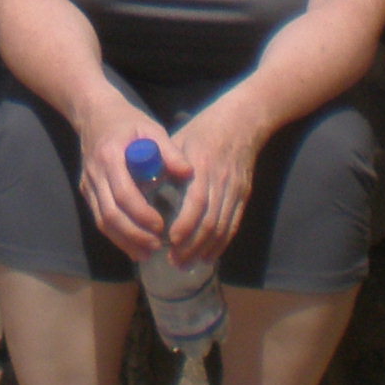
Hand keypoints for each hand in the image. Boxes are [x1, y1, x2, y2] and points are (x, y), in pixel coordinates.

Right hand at [73, 98, 174, 261]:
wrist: (93, 113)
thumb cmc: (127, 121)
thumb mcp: (150, 128)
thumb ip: (168, 151)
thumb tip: (189, 173)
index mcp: (110, 156)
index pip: (124, 193)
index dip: (142, 214)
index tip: (161, 225)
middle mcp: (95, 173)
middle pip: (110, 214)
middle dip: (133, 235)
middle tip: (157, 245)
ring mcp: (88, 184)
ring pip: (102, 222)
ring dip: (124, 240)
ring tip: (147, 252)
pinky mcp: (87, 192)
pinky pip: (99, 219)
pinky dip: (116, 235)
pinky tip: (134, 246)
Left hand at [162, 97, 265, 267]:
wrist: (242, 122)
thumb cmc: (203, 129)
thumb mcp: (180, 139)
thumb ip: (163, 163)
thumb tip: (140, 186)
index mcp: (202, 165)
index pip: (196, 202)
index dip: (185, 225)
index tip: (170, 241)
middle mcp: (221, 180)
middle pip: (210, 221)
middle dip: (192, 245)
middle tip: (174, 261)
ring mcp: (235, 190)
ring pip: (222, 228)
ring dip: (205, 249)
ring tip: (186, 263)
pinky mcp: (243, 196)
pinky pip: (233, 225)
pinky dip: (221, 244)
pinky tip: (208, 256)